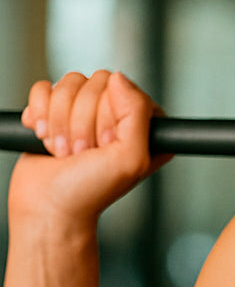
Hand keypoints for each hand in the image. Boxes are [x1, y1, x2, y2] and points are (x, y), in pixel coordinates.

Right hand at [9, 70, 168, 227]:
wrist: (48, 208)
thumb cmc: (90, 192)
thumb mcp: (131, 158)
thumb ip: (137, 113)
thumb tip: (118, 77)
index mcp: (143, 125)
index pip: (126, 88)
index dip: (108, 115)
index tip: (104, 145)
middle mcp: (116, 116)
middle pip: (96, 82)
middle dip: (82, 121)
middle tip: (83, 153)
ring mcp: (84, 112)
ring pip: (68, 83)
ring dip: (60, 122)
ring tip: (64, 151)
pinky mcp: (54, 111)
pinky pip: (43, 89)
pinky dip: (39, 113)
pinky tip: (44, 137)